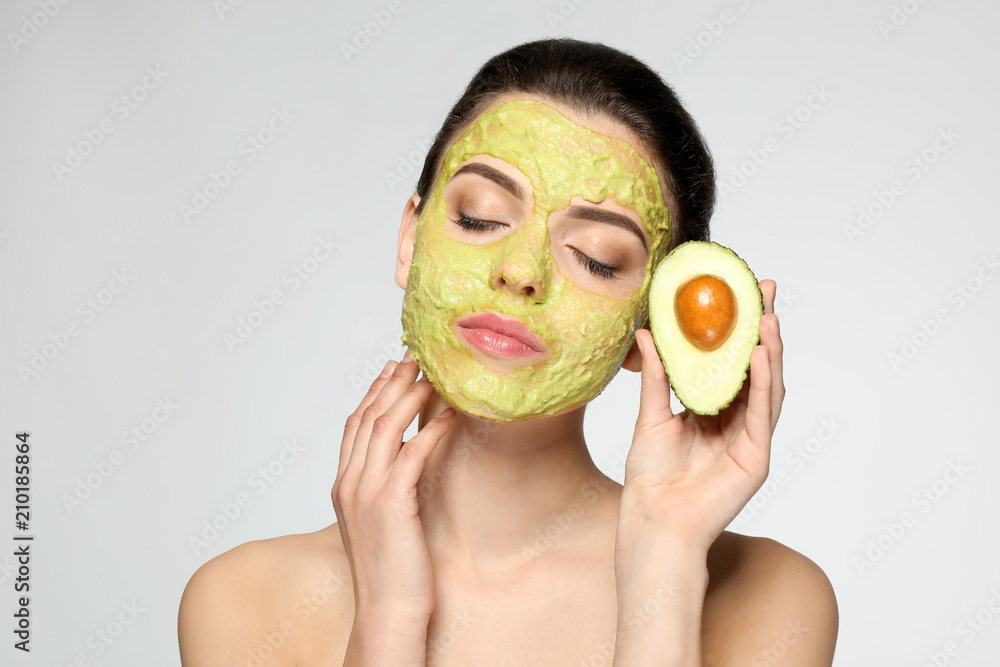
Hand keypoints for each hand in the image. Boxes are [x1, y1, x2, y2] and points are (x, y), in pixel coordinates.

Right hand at [332, 351, 456, 618]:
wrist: (387, 610)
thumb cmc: (392, 571)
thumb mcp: (382, 521)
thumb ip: (386, 488)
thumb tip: (405, 465)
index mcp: (344, 485)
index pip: (356, 425)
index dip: (374, 392)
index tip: (392, 368)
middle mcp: (350, 482)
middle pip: (368, 417)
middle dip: (392, 383)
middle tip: (415, 357)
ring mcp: (367, 491)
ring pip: (386, 428)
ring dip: (410, 396)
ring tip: (432, 375)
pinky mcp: (391, 502)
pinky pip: (412, 453)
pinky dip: (430, 429)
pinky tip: (449, 415)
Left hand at [618, 279, 784, 554]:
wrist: (652, 520)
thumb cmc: (651, 477)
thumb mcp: (651, 415)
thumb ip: (656, 376)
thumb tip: (648, 333)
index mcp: (713, 411)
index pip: (731, 362)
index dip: (738, 329)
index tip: (740, 292)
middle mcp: (737, 423)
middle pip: (756, 369)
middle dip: (762, 329)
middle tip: (764, 291)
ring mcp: (749, 440)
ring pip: (768, 388)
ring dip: (770, 352)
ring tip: (767, 317)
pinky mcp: (756, 458)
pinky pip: (763, 414)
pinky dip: (765, 384)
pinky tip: (762, 356)